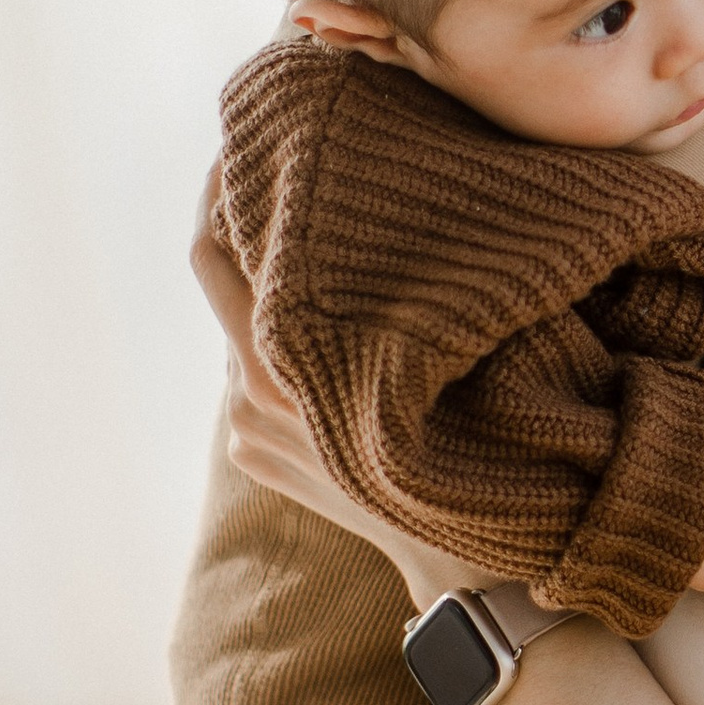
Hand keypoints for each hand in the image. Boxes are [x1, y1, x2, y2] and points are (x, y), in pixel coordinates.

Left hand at [191, 172, 477, 609]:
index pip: (218, 241)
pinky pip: (254, 376)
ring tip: (333, 262)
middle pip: (215, 270)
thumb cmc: (488, 436)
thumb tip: (394, 191)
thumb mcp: (456, 337)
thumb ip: (406, 271)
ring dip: (276, 290)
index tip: (249, 137)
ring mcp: (245, 427)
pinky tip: (339, 339)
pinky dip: (283, 347)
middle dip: (246, 219)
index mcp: (286, 354)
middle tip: (279, 168)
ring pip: (243, 325)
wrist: (468, 566)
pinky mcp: (251, 455)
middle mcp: (250, 388)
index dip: (227, 181)